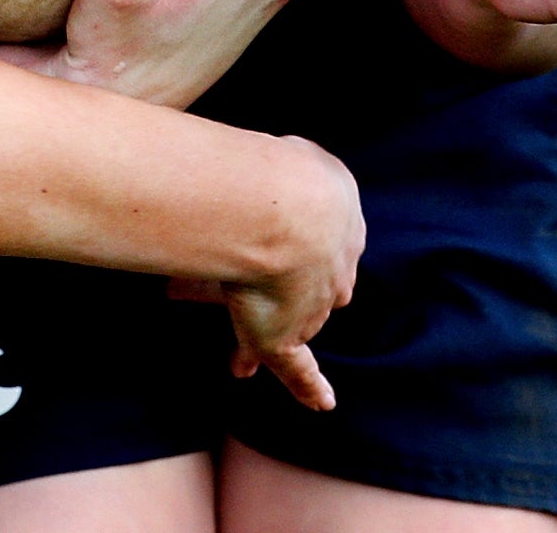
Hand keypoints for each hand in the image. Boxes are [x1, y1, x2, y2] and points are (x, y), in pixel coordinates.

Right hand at [169, 135, 360, 410]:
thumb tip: (221, 153)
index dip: (297, 245)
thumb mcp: (291, 152)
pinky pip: (299, 368)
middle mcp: (332, 265)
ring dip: (267, 329)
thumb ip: (264, 162)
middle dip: (290, 289)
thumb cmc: (281, 171)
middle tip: (261, 288)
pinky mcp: (285, 335)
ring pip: (293, 320)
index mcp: (336, 217)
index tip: (280, 247)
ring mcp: (309, 302)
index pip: (317, 240)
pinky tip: (323, 403)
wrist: (290, 212)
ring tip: (245, 356)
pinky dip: (309, 386)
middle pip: (309, 283)